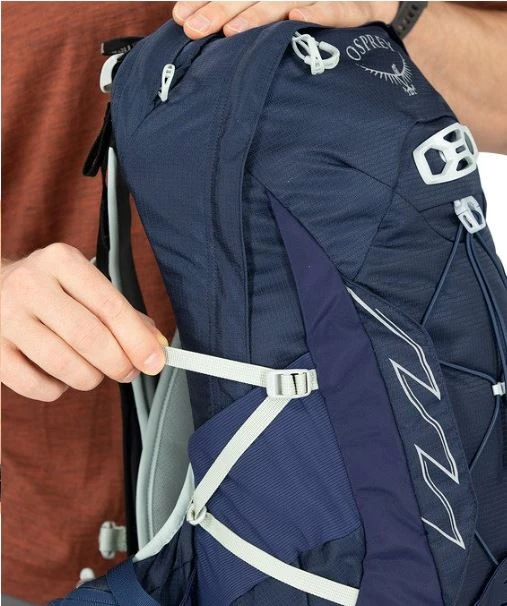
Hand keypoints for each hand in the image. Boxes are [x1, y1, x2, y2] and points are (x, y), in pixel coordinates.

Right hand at [1, 244, 166, 401]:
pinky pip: (34, 384)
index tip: (155, 361)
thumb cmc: (50, 289)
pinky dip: (57, 389)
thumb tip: (155, 347)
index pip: (110, 306)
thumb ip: (123, 314)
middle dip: (118, 363)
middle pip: (88, 337)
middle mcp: (31, 284)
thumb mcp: (85, 285)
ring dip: (89, 378)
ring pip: (63, 364)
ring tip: (93, 372)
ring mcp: (5, 317)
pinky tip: (60, 376)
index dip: (138, 340)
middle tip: (128, 371)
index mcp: (62, 262)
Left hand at [173, 1, 397, 38]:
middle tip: (192, 27)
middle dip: (220, 8)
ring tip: (231, 30)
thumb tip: (210, 31)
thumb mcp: (283, 10)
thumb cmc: (322, 9)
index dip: (207, 0)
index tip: (178, 17)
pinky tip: (295, 18)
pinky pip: (336, 10)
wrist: (379, 3)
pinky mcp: (356, 7)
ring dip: (258, 13)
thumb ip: (254, 16)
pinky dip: (317, 11)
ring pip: (285, 0)